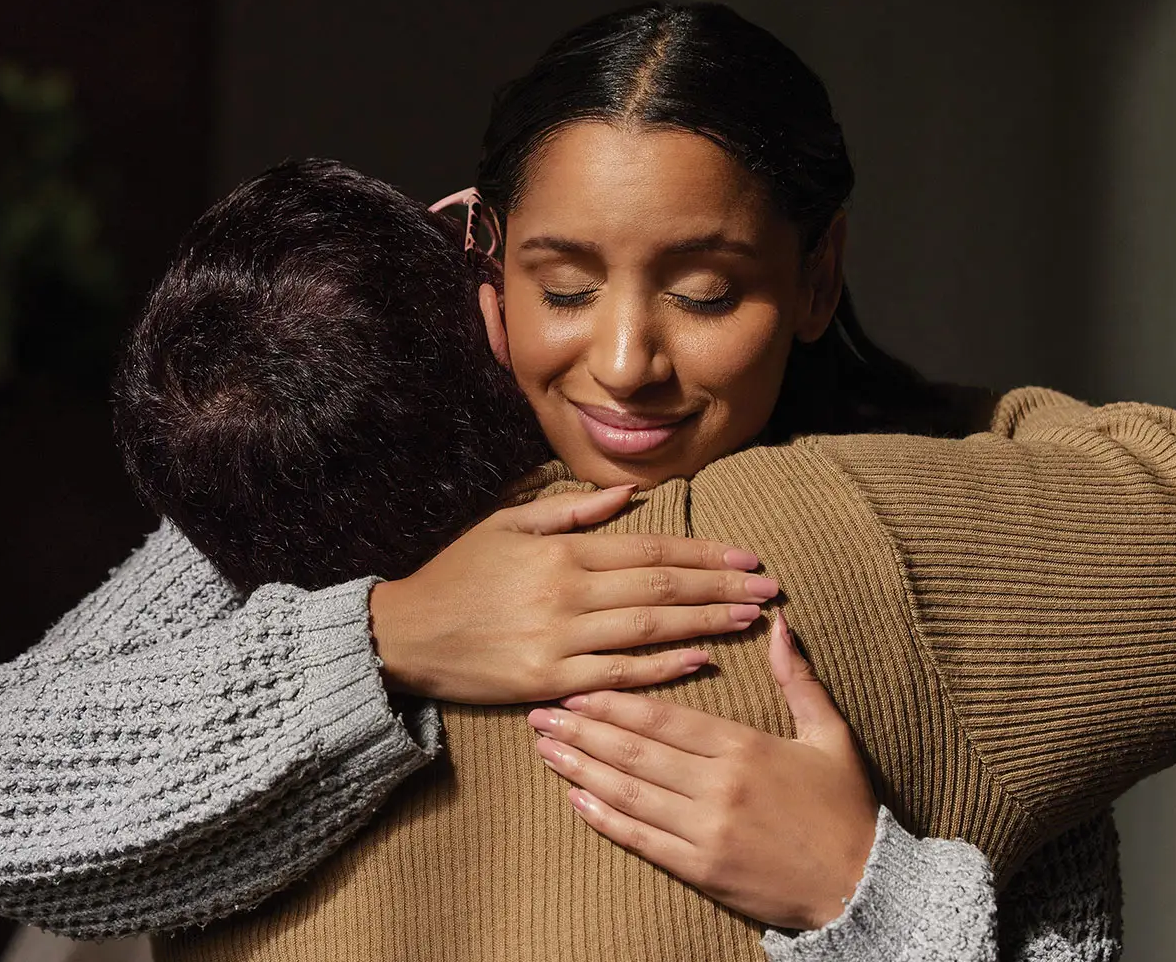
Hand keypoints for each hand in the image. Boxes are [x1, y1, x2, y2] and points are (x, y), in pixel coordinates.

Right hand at [369, 485, 777, 703]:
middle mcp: (568, 594)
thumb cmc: (457, 576)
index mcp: (562, 553)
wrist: (406, 634)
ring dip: (706, 623)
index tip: (747, 557)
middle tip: (769, 589)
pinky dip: (663, 669)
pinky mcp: (549, 681)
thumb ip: (570, 510)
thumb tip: (628, 494)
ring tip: (750, 619)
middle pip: (661, 588)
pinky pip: (618, 676)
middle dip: (721, 587)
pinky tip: (701, 660)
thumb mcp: (508, 525)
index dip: (704, 553)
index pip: (649, 549)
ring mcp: (560, 640)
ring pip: (649, 630)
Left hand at [526, 615, 877, 930]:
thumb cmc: (846, 809)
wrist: (863, 887)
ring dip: (581, 768)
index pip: (664, 717)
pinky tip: (575, 799)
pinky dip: (604, 819)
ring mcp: (706, 830)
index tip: (577, 689)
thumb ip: (799, 680)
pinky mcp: (701, 870)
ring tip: (545, 750)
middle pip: (635, 750)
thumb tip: (779, 624)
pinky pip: (641, 839)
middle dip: (582, 729)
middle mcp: (718, 786)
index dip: (614, 701)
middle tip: (541, 714)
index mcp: (745, 747)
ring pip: (629, 792)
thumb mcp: (830, 736)